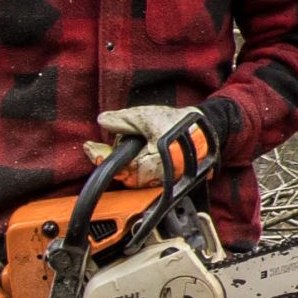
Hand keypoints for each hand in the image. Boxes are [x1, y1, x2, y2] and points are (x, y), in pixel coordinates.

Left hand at [84, 105, 217, 185]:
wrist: (208, 130)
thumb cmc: (181, 125)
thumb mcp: (147, 116)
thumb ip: (122, 119)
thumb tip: (104, 120)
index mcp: (145, 165)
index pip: (114, 166)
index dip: (98, 156)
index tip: (89, 147)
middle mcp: (153, 178)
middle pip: (123, 173)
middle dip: (115, 157)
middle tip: (110, 144)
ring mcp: (161, 181)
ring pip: (134, 176)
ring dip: (128, 161)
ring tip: (136, 142)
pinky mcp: (168, 180)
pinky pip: (147, 176)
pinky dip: (140, 166)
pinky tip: (144, 151)